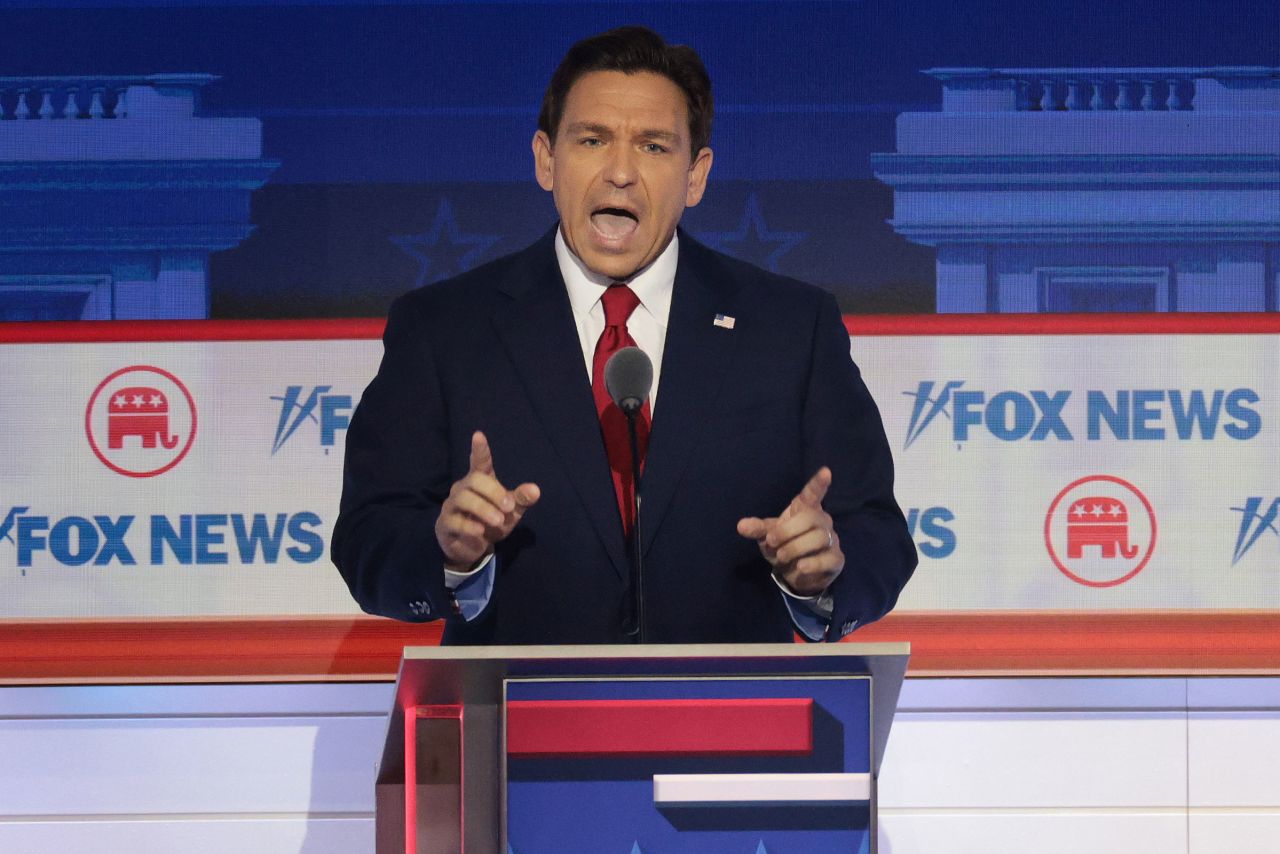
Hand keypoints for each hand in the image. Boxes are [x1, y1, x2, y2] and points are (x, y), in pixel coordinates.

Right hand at [435, 431, 539, 570]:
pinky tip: (480, 532)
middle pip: (474, 480)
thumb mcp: (511, 512)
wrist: (472, 548)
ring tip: (498, 520)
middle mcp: (463, 489)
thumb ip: (521, 500)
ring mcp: (452, 506)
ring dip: (483, 509)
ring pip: (463, 498)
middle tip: (509, 506)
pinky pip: (454, 521)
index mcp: (480, 481)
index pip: (479, 462)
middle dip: (493, 491)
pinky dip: (469, 526)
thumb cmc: (491, 522)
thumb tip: (536, 490)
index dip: (480, 450)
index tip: (478, 435)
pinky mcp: (446, 524)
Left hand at [736, 466, 843, 596]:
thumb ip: (758, 529)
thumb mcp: (768, 537)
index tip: (826, 471)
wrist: (796, 572)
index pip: (813, 494)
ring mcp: (831, 539)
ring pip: (818, 538)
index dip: (819, 483)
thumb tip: (741, 526)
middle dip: (788, 531)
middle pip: (811, 517)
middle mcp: (821, 521)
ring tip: (781, 557)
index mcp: (805, 510)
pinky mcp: (836, 559)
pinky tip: (800, 567)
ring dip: (796, 548)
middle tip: (772, 542)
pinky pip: (828, 558)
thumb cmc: (784, 546)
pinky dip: (812, 564)